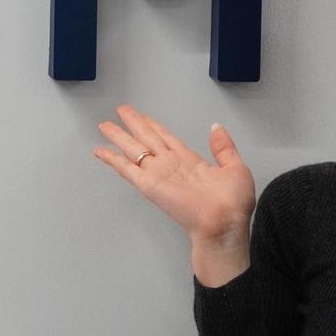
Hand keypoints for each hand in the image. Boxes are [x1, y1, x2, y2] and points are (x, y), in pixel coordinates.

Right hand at [93, 104, 254, 244]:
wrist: (224, 225)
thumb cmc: (232, 204)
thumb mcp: (235, 169)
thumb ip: (224, 148)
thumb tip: (216, 127)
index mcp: (190, 161)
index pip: (166, 138)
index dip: (153, 125)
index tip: (142, 115)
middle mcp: (170, 166)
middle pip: (147, 139)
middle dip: (133, 124)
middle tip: (120, 110)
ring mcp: (157, 175)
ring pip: (134, 149)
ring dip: (118, 137)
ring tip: (104, 125)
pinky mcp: (149, 186)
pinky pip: (126, 169)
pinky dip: (111, 159)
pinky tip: (100, 151)